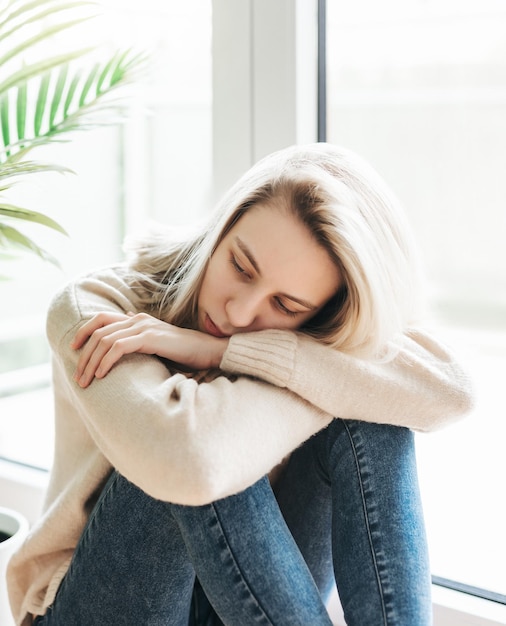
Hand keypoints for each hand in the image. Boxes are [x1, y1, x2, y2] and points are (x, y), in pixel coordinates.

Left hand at [71, 311, 227, 387]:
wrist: (207, 351)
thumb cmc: (184, 353)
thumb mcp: (156, 345)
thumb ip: (139, 342)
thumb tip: (121, 346)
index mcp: (137, 319)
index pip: (101, 318)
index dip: (84, 332)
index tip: (73, 349)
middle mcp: (138, 319)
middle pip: (99, 331)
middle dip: (83, 354)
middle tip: (78, 377)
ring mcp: (144, 327)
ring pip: (105, 340)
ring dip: (91, 361)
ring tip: (86, 380)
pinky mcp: (150, 337)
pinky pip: (119, 346)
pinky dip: (106, 360)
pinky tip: (101, 374)